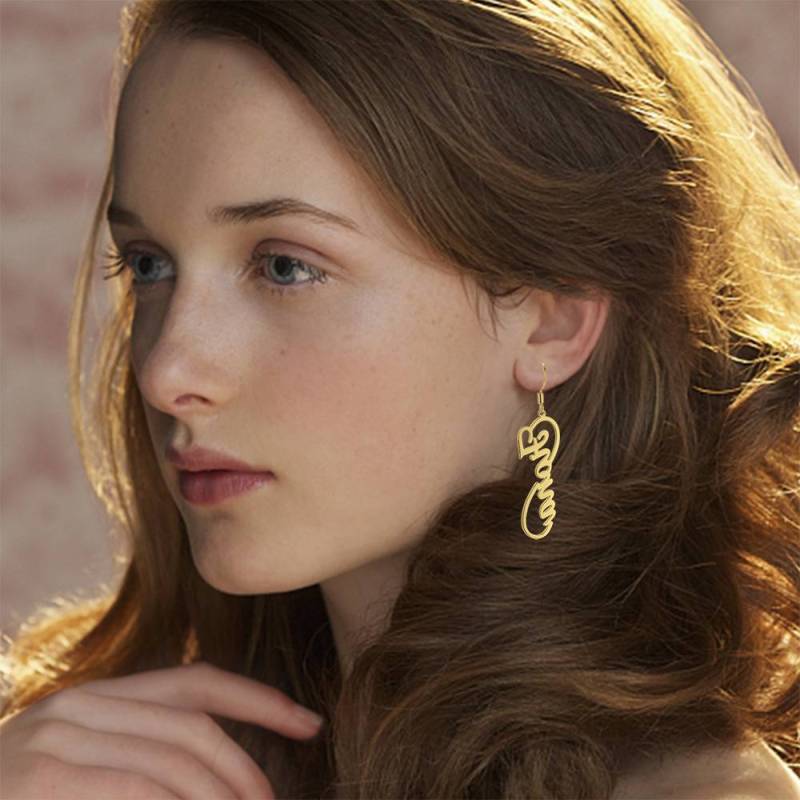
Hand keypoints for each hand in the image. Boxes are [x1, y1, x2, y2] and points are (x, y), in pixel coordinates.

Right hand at [0, 660, 324, 798]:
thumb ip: (145, 760)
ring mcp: (55, 740)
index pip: (195, 683)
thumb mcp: (88, 767)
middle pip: (193, 726)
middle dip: (245, 769)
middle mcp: (78, 707)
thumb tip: (221, 782)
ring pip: (172, 763)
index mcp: (97, 699)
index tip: (310, 723)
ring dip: (220, 797)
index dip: (260, 700)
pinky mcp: (40, 780)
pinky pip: (139, 790)